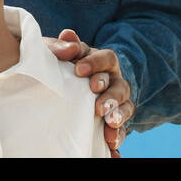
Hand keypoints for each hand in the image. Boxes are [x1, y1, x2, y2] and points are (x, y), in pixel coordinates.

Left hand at [47, 28, 131, 155]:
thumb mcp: (55, 54)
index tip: (79, 70)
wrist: (57, 91)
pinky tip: (111, 144)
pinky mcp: (113, 121)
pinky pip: (122, 129)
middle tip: (97, 104)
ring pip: (126, 106)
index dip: (95, 63)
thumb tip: (68, 36)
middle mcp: (112, 80)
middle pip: (119, 85)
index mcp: (101, 61)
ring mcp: (115, 101)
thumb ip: (59, 45)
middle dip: (109, 94)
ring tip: (109, 122)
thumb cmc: (59, 66)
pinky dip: (118, 136)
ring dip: (118, 114)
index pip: (106, 58)